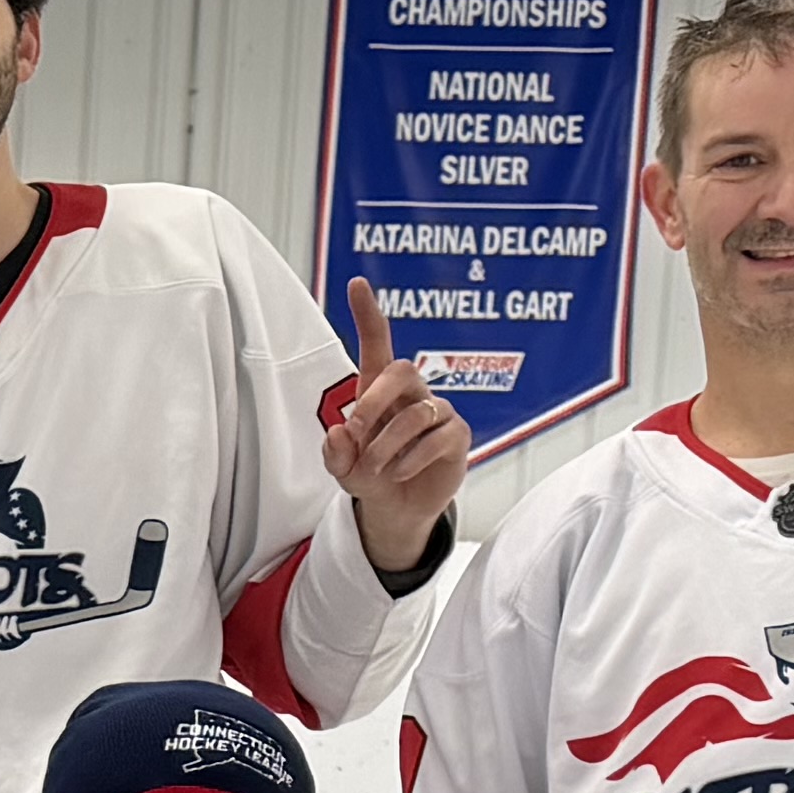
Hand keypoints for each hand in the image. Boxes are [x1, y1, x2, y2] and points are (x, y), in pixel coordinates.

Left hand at [324, 279, 467, 573]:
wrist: (397, 509)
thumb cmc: (370, 476)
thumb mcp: (342, 468)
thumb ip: (336, 451)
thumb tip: (341, 431)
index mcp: (379, 391)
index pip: (377, 345)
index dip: (368, 315)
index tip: (356, 283)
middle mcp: (412, 394)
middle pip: (401, 370)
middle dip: (374, 399)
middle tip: (356, 430)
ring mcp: (438, 412)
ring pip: (415, 414)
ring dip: (386, 445)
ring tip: (376, 468)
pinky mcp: (457, 436)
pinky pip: (436, 439)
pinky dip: (410, 460)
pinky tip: (399, 473)